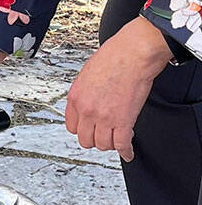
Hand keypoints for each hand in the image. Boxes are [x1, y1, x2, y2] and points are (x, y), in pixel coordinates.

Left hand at [65, 17, 170, 161]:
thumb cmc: (115, 55)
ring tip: (117, 138)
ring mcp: (104, 117)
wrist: (133, 53)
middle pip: (85, 140)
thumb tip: (89, 99)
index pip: (72, 126)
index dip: (83, 129)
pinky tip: (128, 152)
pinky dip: (125, 151)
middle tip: (104, 135)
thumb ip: (86, 90)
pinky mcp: (123, 121)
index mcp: (76, 97)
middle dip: (96, 139)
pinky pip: (121, 144)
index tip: (89, 129)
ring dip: (111, 143)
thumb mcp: (88, 72)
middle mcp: (87, 110)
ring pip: (103, 144)